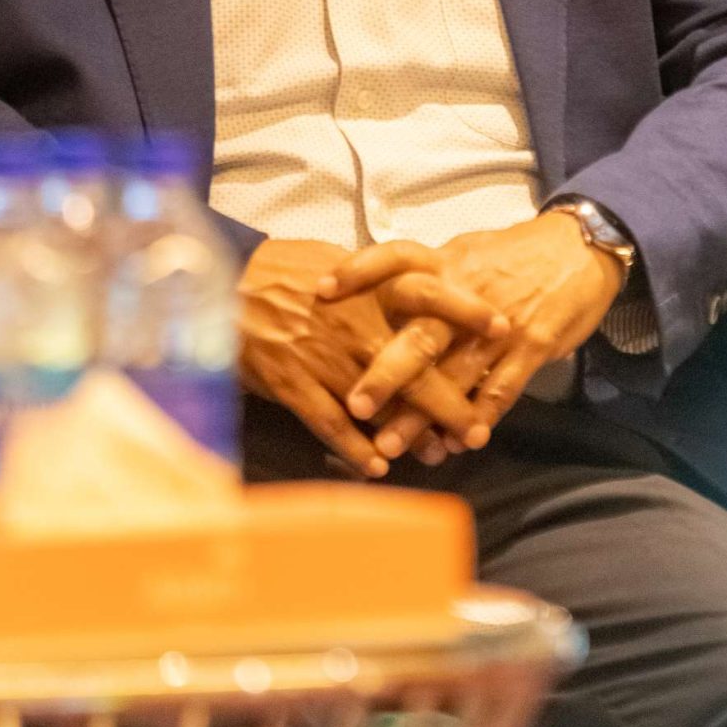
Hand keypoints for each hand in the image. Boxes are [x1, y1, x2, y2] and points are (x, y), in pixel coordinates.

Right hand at [238, 240, 502, 476]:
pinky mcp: (295, 384)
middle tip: (477, 429)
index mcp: (369, 287)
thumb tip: (414, 284)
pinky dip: (356, 448)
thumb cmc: (282, 269)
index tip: (504, 328)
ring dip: (411, 434)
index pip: (430, 294)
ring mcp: (326, 357)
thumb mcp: (336, 260)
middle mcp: (356, 324)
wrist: (222, 281)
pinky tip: (378, 466)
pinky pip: (332, 425)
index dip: (468, 311)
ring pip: (381, 404)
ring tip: (437, 456)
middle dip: (451, 402)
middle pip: (418, 367)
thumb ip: (377, 279)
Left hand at [324, 212, 624, 434]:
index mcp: (447, 263)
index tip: (321, 292)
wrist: (584, 248)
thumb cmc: (517, 254)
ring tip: (393, 446)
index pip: (395, 257)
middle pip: (420, 333)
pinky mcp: (534, 345)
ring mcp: (501, 323)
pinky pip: (503, 386)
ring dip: (424, 414)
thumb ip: (428, 277)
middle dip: (386, 374)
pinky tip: (462, 440)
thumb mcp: (468, 252)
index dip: (358, 270)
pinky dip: (481, 415)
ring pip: (456, 372)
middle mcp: (468, 292)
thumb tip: (380, 294)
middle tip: (355, 407)